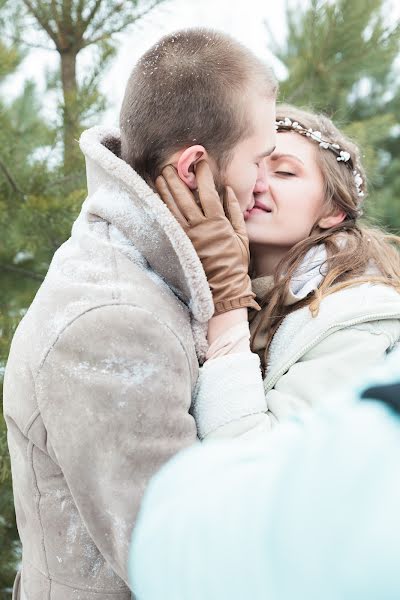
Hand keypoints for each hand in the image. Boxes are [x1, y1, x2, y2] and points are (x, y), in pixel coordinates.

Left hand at [155, 161, 259, 314]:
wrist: (224, 285)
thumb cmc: (235, 261)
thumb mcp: (241, 235)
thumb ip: (235, 211)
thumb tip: (229, 190)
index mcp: (217, 222)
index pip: (207, 192)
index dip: (202, 175)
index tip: (200, 162)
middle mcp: (200, 226)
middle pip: (184, 196)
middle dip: (176, 179)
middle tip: (170, 165)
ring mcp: (187, 236)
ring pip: (172, 208)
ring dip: (164, 190)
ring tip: (159, 177)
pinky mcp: (180, 244)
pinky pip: (169, 222)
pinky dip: (162, 209)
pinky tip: (157, 198)